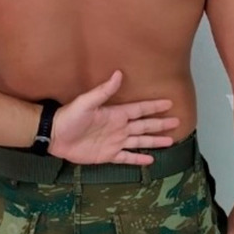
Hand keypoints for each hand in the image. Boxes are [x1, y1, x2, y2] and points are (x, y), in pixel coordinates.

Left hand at [48, 70, 179, 164]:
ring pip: (140, 141)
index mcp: (116, 113)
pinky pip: (127, 157)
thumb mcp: (87, 102)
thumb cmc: (70, 116)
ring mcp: (115, 142)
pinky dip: (138, 159)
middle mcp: (119, 127)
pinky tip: (150, 160)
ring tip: (170, 140)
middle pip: (145, 125)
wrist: (56, 136)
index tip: (169, 102)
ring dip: (155, 141)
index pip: (140, 109)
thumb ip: (104, 91)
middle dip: (160, 123)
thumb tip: (118, 73)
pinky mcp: (108, 155)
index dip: (154, 106)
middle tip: (177, 121)